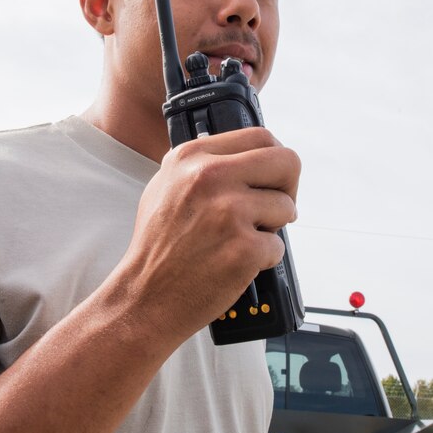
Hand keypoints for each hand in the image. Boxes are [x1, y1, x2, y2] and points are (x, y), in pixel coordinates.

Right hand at [120, 127, 298, 338]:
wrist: (144, 296)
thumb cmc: (158, 247)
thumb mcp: (166, 186)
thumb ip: (205, 165)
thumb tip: (248, 157)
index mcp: (192, 157)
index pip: (260, 136)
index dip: (273, 161)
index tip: (271, 180)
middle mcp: (210, 177)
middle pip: (286, 161)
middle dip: (288, 187)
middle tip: (274, 209)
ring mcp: (229, 212)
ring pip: (286, 207)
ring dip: (272, 228)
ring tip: (240, 240)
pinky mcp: (244, 248)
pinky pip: (278, 246)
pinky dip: (263, 258)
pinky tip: (234, 263)